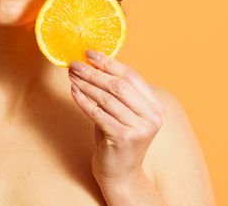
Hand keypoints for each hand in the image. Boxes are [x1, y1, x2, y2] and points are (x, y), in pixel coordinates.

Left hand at [68, 50, 165, 185]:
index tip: (90, 53)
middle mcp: (152, 117)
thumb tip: (93, 63)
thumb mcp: (122, 112)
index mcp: (155, 107)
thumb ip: (116, 92)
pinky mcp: (123, 138)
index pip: (131, 76)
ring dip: (85, 84)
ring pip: (106, 98)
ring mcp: (139, 129)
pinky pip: (98, 113)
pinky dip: (83, 101)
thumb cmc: (117, 138)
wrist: (120, 174)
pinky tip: (73, 91)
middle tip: (75, 64)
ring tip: (71, 76)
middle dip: (94, 72)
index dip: (109, 62)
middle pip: (118, 85)